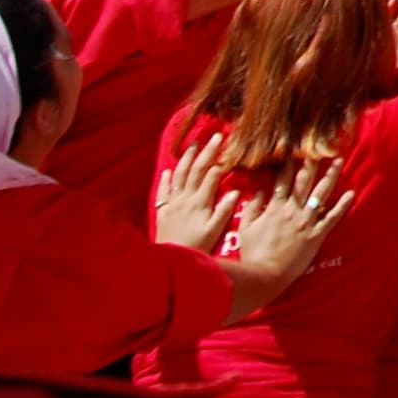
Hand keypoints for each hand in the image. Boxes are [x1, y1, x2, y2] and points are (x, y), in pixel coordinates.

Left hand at [153, 140, 237, 256]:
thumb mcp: (214, 231)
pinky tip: (168, 170)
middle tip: (216, 136)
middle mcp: (185, 198)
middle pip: (196, 169)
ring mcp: (172, 203)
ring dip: (186, 158)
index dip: (221, 160)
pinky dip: (165, 179)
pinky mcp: (162, 210)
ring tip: (194, 144)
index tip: (229, 147)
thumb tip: (235, 191)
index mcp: (200, 202)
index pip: (212, 175)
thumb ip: (224, 211)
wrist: (171, 261)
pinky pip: (163, 191)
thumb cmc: (196, 247)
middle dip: (207, 151)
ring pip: (179, 175)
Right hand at [233, 154, 355, 290]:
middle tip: (322, 146)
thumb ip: (253, 206)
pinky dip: (342, 206)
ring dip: (331, 176)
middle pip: (305, 181)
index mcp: (275, 207)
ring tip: (339, 161)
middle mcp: (292, 210)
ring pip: (321, 194)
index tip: (295, 148)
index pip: (282, 179)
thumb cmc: (253, 253)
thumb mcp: (246, 227)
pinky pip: (332, 218)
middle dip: (313, 162)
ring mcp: (306, 222)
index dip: (289, 163)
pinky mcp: (316, 236)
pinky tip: (351, 194)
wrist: (265, 275)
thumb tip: (260, 188)